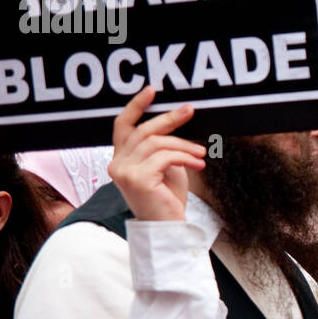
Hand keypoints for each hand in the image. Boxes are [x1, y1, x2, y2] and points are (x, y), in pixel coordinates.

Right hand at [108, 86, 206, 221]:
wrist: (167, 228)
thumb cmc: (167, 199)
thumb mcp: (166, 167)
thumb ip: (164, 146)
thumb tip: (179, 119)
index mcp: (121, 159)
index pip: (122, 126)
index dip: (136, 106)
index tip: (152, 90)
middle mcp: (116, 164)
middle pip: (143, 130)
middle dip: (169, 118)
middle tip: (190, 111)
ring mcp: (123, 172)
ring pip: (156, 143)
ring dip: (184, 145)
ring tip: (201, 154)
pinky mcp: (136, 179)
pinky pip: (165, 157)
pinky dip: (185, 158)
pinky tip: (198, 165)